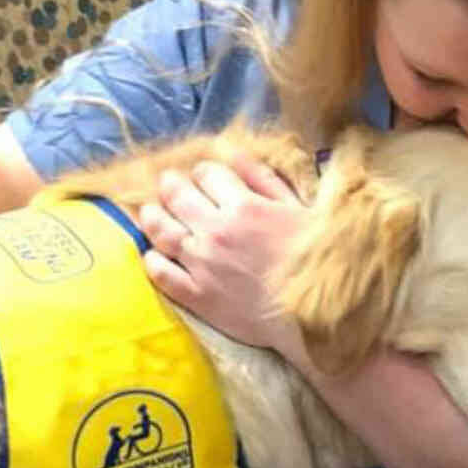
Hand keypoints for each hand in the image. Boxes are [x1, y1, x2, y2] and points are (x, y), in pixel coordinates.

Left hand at [138, 152, 308, 355]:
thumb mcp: (299, 208)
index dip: (205, 171)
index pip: (208, 173)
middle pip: (177, 196)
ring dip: (153, 216)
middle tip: (169, 183)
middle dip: (172, 184)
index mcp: (244, 206)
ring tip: (151, 211)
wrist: (316, 312)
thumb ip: (265, 179)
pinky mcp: (197, 296)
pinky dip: (152, 260)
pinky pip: (161, 273)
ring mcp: (202, 264)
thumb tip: (235, 154)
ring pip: (161, 231)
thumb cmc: (316, 257)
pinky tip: (153, 254)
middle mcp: (215, 231)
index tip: (207, 176)